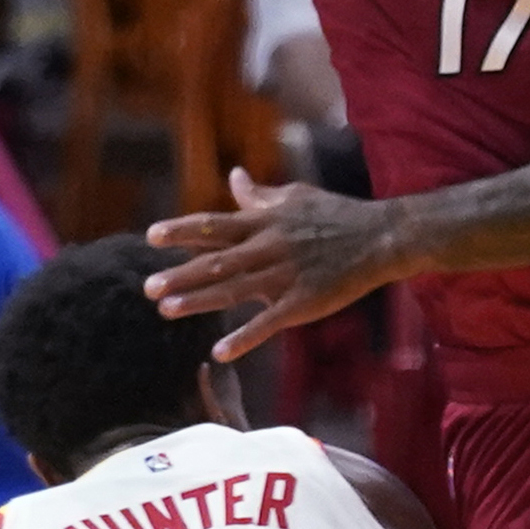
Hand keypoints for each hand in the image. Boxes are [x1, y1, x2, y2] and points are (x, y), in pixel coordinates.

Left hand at [143, 171, 407, 359]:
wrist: (381, 238)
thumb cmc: (336, 215)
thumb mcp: (295, 197)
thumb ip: (259, 195)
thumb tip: (233, 176)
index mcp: (264, 223)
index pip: (215, 225)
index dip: (182, 231)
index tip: (151, 237)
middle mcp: (268, 247)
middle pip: (217, 260)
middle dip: (181, 273)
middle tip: (148, 287)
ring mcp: (286, 275)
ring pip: (235, 289)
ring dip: (200, 301)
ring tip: (167, 311)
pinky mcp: (304, 302)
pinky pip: (269, 322)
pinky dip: (245, 337)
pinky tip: (220, 351)